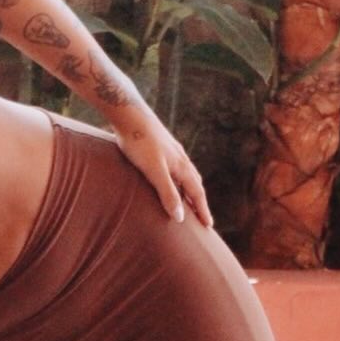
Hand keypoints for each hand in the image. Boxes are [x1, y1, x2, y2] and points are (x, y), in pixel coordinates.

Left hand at [112, 109, 212, 227]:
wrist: (130, 114)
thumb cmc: (140, 143)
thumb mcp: (154, 171)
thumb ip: (167, 193)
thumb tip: (181, 218)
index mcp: (182, 166)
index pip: (197, 193)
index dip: (202, 210)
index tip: (209, 226)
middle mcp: (180, 159)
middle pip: (195, 184)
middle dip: (200, 202)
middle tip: (204, 218)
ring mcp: (172, 152)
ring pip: (186, 175)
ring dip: (190, 190)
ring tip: (190, 202)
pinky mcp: (161, 147)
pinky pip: (176, 168)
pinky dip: (179, 179)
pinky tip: (171, 179)